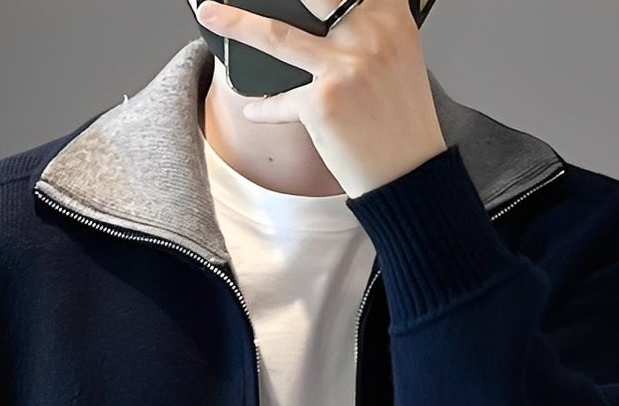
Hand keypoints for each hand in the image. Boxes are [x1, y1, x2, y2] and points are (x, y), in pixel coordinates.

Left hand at [194, 0, 448, 197]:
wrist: (409, 175)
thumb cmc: (401, 121)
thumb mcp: (397, 58)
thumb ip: (368, 26)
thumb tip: (325, 10)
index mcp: (391, 17)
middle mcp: (370, 35)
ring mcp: (345, 67)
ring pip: (276, 34)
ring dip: (235, 22)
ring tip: (209, 12)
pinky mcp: (324, 103)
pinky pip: (279, 99)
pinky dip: (264, 108)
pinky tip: (255, 110)